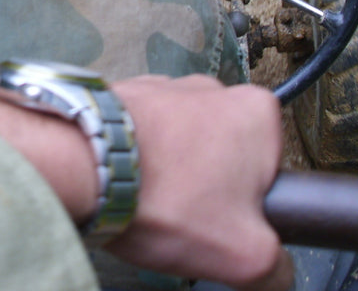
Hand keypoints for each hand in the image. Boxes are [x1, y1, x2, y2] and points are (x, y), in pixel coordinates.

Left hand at [0, 73, 290, 290]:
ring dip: (169, 173)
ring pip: (180, 145)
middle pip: (225, 156)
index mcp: (257, 112)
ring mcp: (165, 85)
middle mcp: (213, 87)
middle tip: (186, 219)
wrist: (80, 165)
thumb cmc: (165, 198)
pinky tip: (123, 184)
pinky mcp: (124, 93)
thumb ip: (276, 266)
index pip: (272, 169)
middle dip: (208, 189)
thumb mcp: (244, 255)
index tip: (225, 224)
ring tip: (149, 204)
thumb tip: (277, 271)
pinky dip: (135, 158)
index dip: (249, 206)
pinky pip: (141, 135)